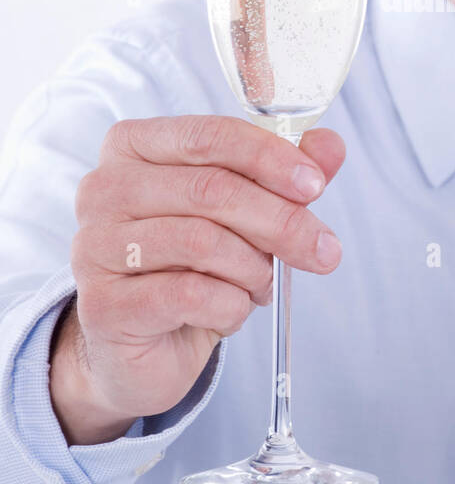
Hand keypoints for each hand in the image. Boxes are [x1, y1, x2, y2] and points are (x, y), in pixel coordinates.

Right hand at [50, 115, 344, 444]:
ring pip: (202, 242)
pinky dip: (229, 306)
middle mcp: (104, 188)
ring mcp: (94, 246)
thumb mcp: (246, 213)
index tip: (315, 186)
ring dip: (253, 269)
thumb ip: (284, 175)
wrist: (144, 347)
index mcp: (135, 146)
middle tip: (323, 250)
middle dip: (280, 221)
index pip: (209, 136)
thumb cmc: (193, 266)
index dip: (270, 158)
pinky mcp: (102, 304)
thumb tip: (330, 145)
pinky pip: (188, 295)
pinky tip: (230, 312)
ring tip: (261, 285)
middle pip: (211, 189)